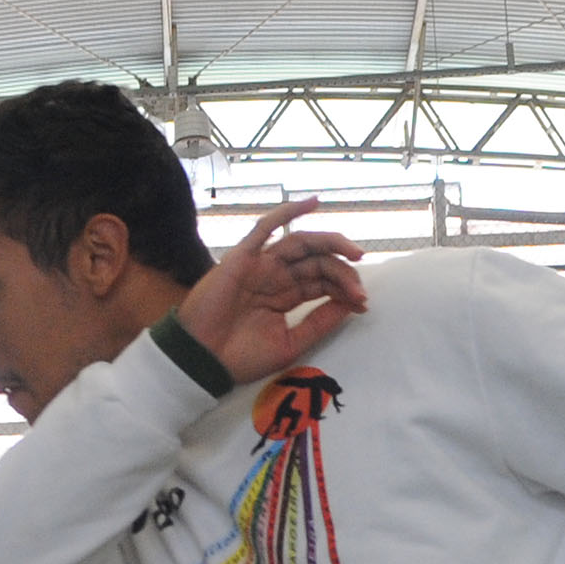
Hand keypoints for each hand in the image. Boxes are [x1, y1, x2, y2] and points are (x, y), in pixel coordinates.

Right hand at [175, 201, 369, 384]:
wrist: (202, 361)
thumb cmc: (239, 358)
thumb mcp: (290, 344)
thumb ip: (318, 323)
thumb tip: (350, 305)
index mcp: (286, 298)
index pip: (323, 283)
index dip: (346, 289)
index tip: (363, 304)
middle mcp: (276, 278)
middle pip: (318, 263)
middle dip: (343, 273)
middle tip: (359, 289)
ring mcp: (261, 265)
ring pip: (301, 244)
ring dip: (330, 243)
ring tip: (354, 252)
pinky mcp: (243, 257)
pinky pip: (267, 228)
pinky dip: (289, 212)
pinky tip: (313, 202)